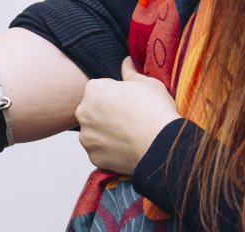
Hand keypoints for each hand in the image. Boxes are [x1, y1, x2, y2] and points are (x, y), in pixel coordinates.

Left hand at [75, 59, 179, 174]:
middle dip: (108, 114)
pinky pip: (100, 151)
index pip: (101, 89)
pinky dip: (110, 151)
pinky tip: (127, 148)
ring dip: (107, 133)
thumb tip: (127, 62)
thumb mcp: (148, 83)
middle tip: (131, 119)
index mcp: (94, 90)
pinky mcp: (93, 156)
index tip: (131, 102)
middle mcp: (83, 112)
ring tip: (130, 135)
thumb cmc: (156, 109)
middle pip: (94, 111)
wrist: (161, 143)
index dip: (118, 95)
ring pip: (95, 132)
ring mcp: (86, 137)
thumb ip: (131, 73)